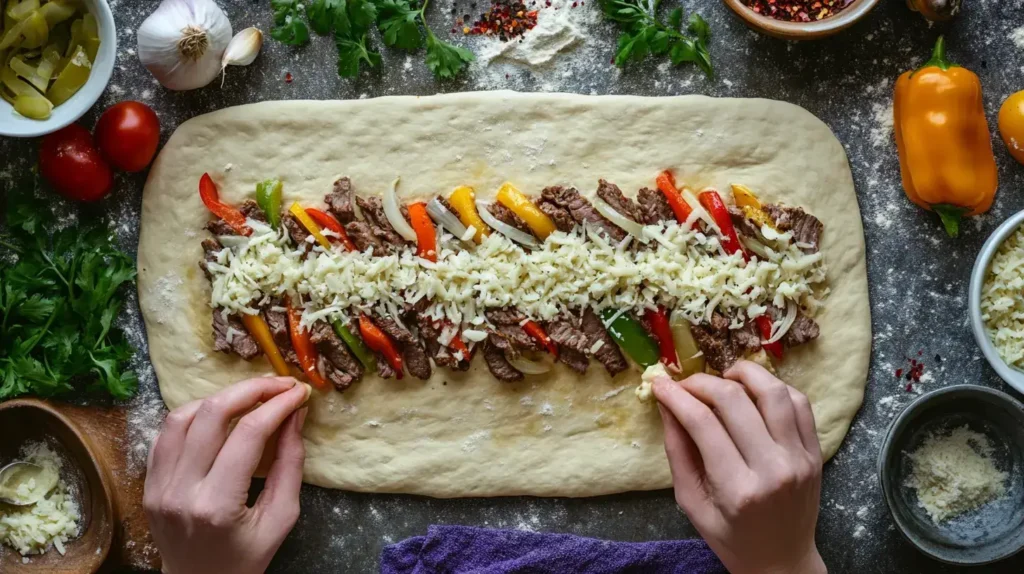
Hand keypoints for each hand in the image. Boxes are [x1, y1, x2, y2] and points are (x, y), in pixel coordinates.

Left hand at [144, 377, 310, 573]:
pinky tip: (218, 415)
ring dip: (220, 398)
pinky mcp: (149, 483)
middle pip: (212, 414)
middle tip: (279, 384)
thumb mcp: (281, 518)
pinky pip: (166, 433)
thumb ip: (290, 463)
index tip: (299, 393)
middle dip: (251, 389)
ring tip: (250, 398)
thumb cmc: (245, 559)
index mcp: (217, 506)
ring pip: (182, 415)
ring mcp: (158, 486)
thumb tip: (295, 413)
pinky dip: (194, 415)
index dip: (277, 405)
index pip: (249, 434)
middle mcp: (181, 491)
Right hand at [653, 361, 824, 573]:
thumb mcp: (692, 503)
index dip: (677, 396)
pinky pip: (799, 403)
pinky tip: (754, 393)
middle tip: (686, 385)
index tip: (660, 385)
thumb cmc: (731, 537)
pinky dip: (774, 388)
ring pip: (773, 392)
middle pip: (734, 401)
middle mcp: (773, 469)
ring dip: (743, 374)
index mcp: (738, 489)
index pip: (702, 423)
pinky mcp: (815, 452)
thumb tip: (667, 404)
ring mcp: (800, 458)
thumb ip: (678, 452)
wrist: (782, 561)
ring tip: (723, 379)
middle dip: (702, 383)